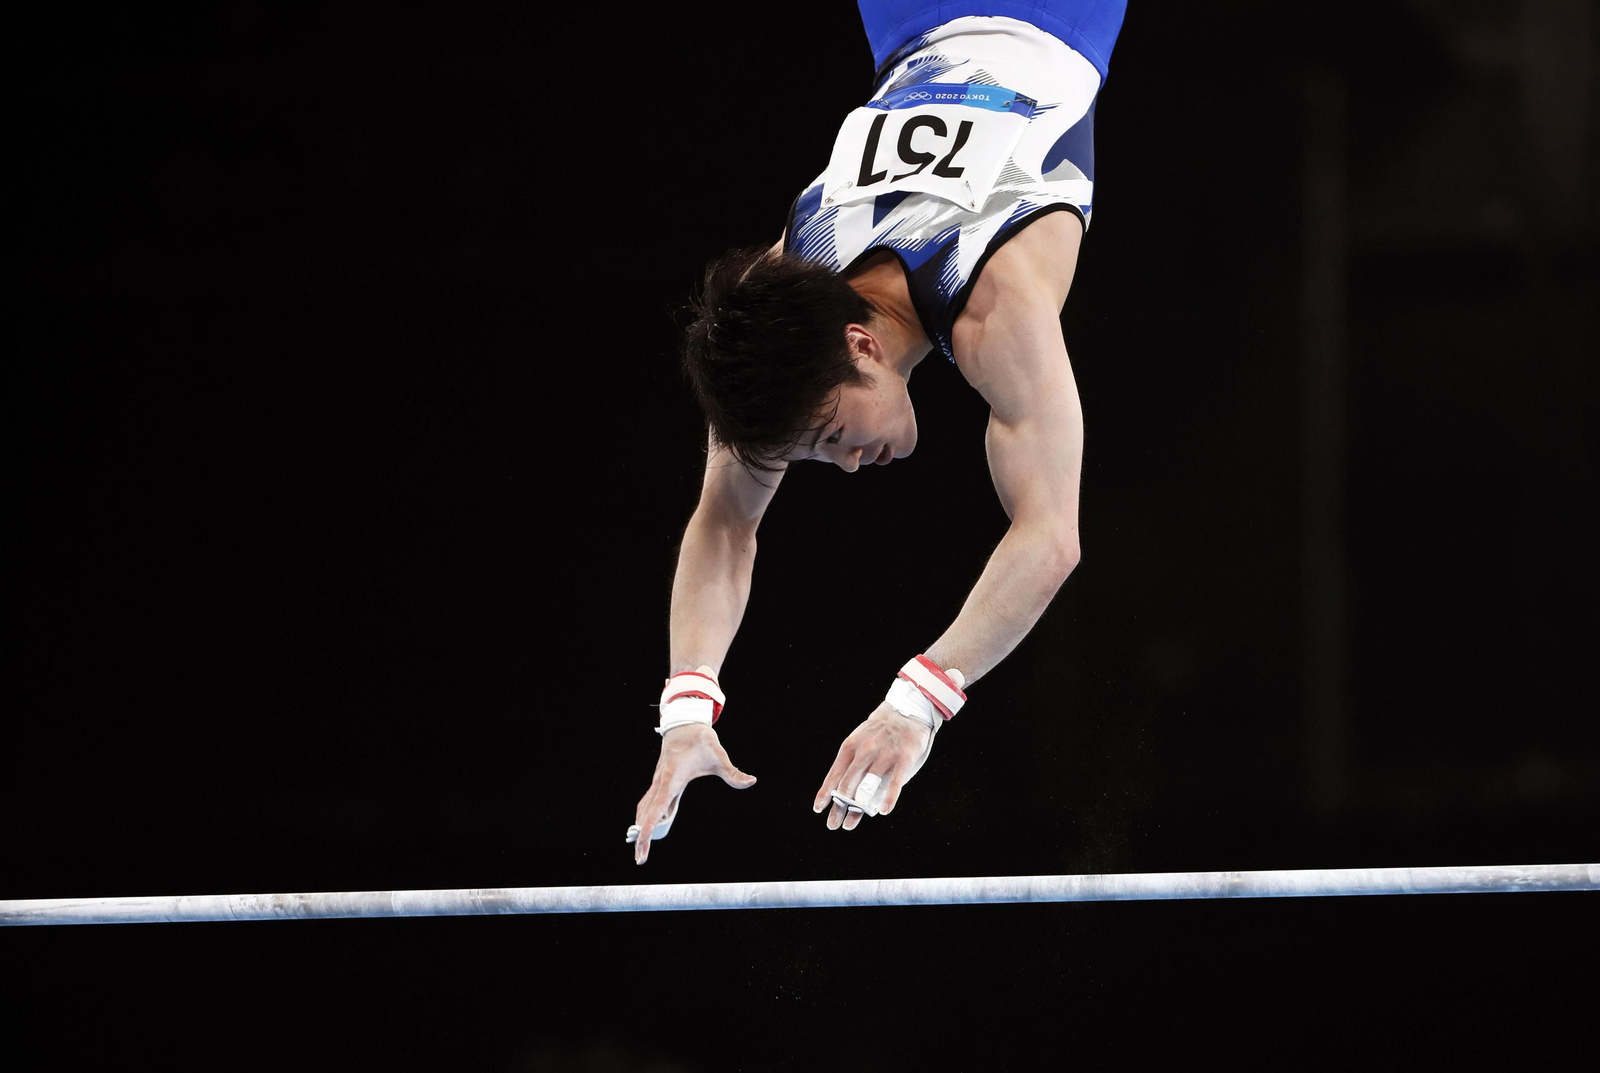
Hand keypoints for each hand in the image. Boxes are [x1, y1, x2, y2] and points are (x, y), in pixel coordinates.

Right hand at [630, 723, 755, 863]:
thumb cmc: (701, 739)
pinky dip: (646, 816)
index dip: (649, 828)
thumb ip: (733, 773)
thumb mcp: (719, 756)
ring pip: (646, 808)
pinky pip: (650, 802)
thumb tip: (751, 781)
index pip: (657, 809)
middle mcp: (661, 783)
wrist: (684, 723)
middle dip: (642, 837)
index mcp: (672, 779)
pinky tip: (648, 827)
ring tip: (641, 849)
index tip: (642, 844)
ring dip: (642, 827)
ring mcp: (659, 782)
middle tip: (639, 859)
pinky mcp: (661, 782)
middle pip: (647, 814)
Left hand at [813, 702, 933, 830]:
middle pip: (848, 784)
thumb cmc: (880, 733)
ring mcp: (884, 755)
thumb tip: (849, 796)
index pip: (834, 774)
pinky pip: (895, 783)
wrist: (907, 711)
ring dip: (858, 808)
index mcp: (851, 746)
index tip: (818, 808)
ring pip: (867, 785)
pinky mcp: (903, 759)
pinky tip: (883, 810)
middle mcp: (865, 751)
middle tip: (833, 823)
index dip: (825, 793)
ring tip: (850, 824)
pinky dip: (888, 798)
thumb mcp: (861, 742)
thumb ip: (855, 766)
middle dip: (838, 806)